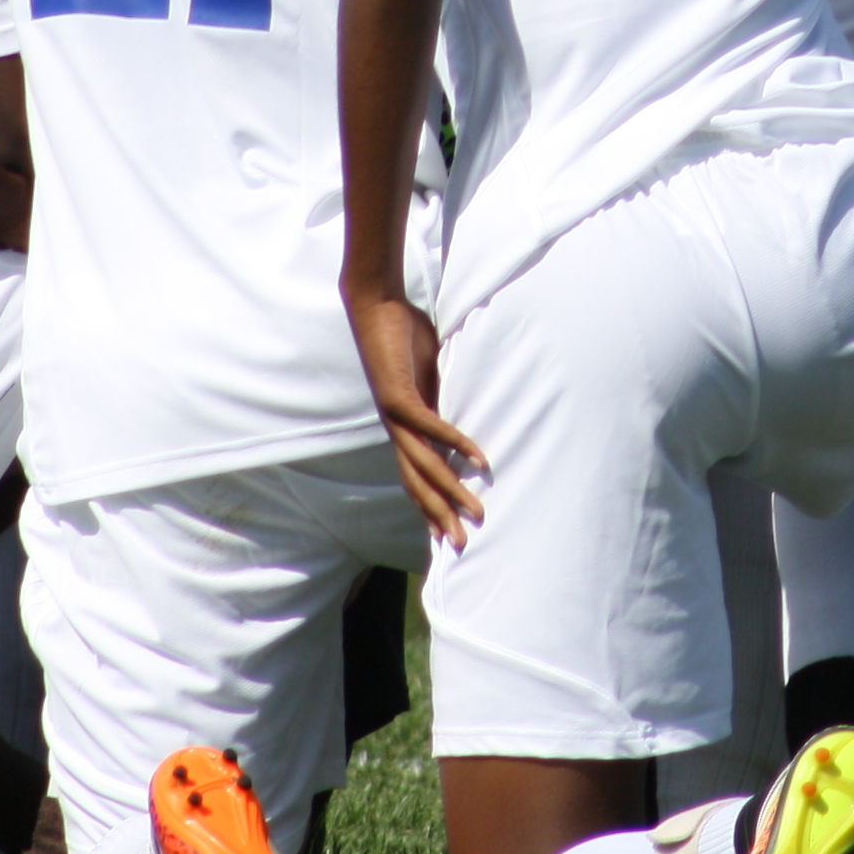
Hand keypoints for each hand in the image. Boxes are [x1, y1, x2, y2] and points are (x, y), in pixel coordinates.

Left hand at [349, 292, 487, 546]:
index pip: (415, 478)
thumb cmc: (403, 337)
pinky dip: (455, 443)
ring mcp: (396, 416)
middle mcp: (396, 430)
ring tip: (475, 511)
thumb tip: (457, 408)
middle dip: (439, 516)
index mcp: (403, 428)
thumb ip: (440, 397)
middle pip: (418, 485)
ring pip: (424, 466)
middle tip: (460, 545)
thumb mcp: (429, 375)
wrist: (375, 307)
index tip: (443, 535)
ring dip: (450, 492)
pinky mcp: (400, 397)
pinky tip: (478, 458)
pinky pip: (431, 427)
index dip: (428, 507)